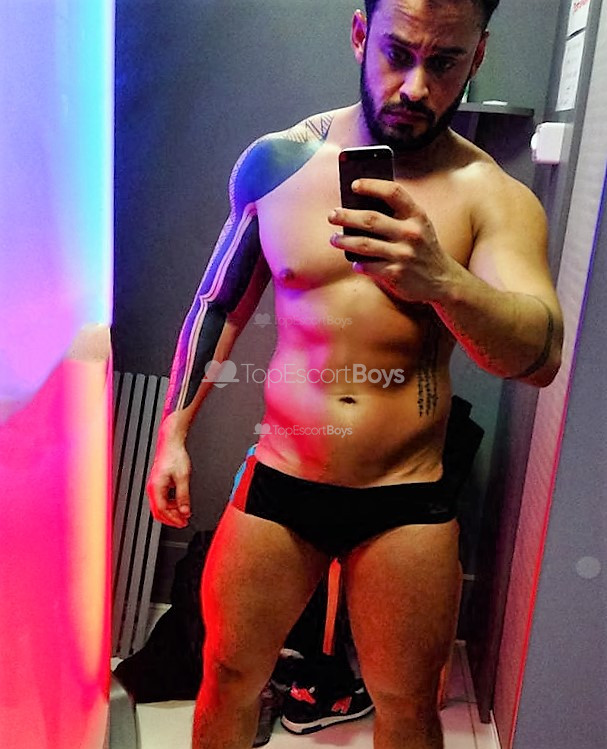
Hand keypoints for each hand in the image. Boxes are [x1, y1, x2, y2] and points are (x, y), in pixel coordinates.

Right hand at [146, 437, 191, 527]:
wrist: (170, 444)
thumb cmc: (175, 456)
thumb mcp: (183, 478)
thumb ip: (183, 496)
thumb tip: (184, 511)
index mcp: (156, 488)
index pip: (162, 510)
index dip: (173, 519)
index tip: (183, 523)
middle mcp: (152, 488)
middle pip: (158, 511)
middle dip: (171, 519)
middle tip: (183, 522)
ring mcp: (154, 486)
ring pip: (160, 506)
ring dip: (171, 512)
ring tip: (183, 513)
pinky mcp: (157, 483)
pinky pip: (161, 499)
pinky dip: (170, 505)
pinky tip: (179, 504)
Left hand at [328, 178, 460, 302]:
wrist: (442, 281)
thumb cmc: (423, 249)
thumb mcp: (419, 226)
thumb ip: (398, 216)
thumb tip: (360, 207)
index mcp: (417, 216)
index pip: (393, 192)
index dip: (372, 185)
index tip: (354, 185)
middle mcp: (411, 233)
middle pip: (371, 219)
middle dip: (346, 216)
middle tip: (332, 215)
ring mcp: (403, 254)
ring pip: (364, 244)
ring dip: (344, 241)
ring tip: (334, 239)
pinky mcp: (396, 274)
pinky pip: (368, 266)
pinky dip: (358, 264)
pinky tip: (354, 263)